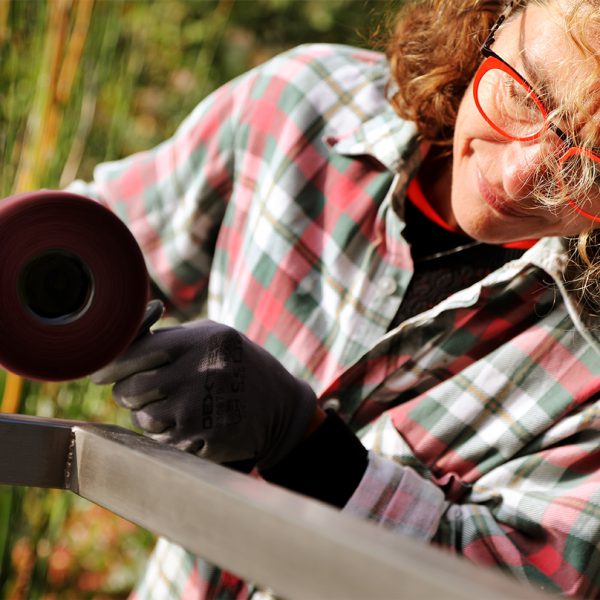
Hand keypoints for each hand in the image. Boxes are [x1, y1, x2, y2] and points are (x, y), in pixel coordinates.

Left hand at [91, 319, 316, 468]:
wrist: (281, 405)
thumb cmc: (235, 363)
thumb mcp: (210, 335)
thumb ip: (166, 337)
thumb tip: (114, 347)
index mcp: (197, 341)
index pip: (131, 355)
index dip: (108, 368)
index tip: (99, 375)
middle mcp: (197, 372)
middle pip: (129, 391)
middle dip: (130, 394)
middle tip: (147, 392)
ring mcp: (200, 408)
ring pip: (142, 419)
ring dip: (150, 416)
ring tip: (179, 405)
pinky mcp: (203, 438)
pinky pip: (162, 441)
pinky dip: (169, 435)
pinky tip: (194, 423)